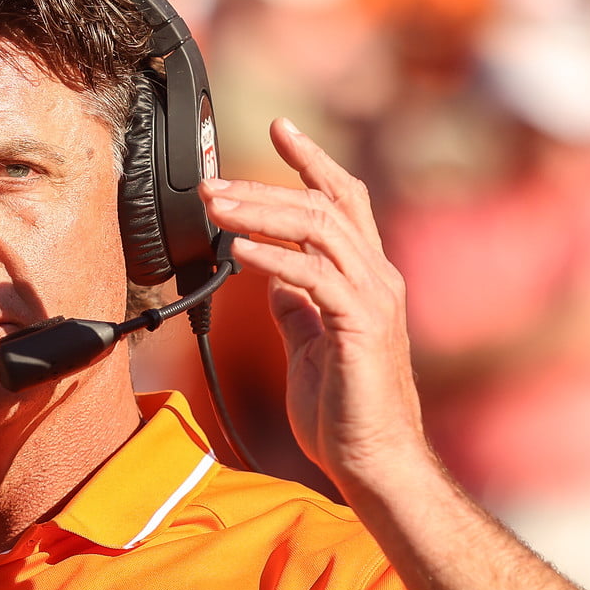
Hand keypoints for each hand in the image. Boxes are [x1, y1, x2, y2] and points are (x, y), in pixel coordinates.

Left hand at [198, 120, 433, 498]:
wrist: (372, 462)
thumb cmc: (343, 412)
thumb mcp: (310, 345)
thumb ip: (297, 307)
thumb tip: (270, 280)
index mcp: (365, 279)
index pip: (343, 201)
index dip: (311, 162)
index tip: (279, 128)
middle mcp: (377, 279)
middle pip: (326, 204)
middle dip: (266, 185)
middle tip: (212, 181)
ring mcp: (373, 300)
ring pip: (320, 229)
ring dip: (260, 212)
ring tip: (214, 207)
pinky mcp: (361, 326)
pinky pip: (315, 276)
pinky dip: (274, 256)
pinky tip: (238, 250)